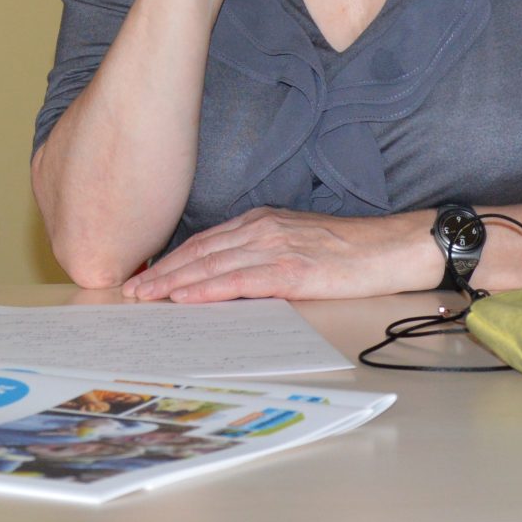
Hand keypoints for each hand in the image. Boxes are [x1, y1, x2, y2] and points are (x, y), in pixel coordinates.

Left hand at [120, 207, 440, 302]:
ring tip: (146, 298)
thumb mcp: (296, 241)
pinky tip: (187, 299)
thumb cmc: (349, 250)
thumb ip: (261, 253)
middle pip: (200, 252)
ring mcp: (275, 248)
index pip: (205, 242)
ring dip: (174, 284)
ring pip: (212, 266)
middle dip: (162, 273)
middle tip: (130, 291)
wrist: (391, 247)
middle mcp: (262, 230)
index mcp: (261, 222)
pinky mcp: (291, 271)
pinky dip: (208, 290)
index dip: (172, 260)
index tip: (146, 275)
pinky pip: (240, 281)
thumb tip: (228, 276)